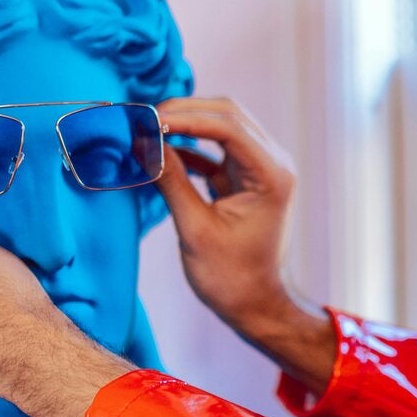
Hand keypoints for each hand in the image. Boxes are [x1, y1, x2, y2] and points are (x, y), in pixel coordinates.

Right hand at [154, 98, 334, 388]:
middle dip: (184, 111)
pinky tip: (159, 148)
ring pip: (222, 125)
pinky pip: (215, 147)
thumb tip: (144, 144)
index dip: (186, 117)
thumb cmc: (231, 278)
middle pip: (228, 114)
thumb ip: (171, 182)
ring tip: (147, 129)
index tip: (149, 121)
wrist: (256, 305)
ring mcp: (260, 168)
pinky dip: (188, 144)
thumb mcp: (195, 230)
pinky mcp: (244, 177)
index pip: (228, 125)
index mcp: (271, 174)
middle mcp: (272, 163)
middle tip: (143, 119)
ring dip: (185, 123)